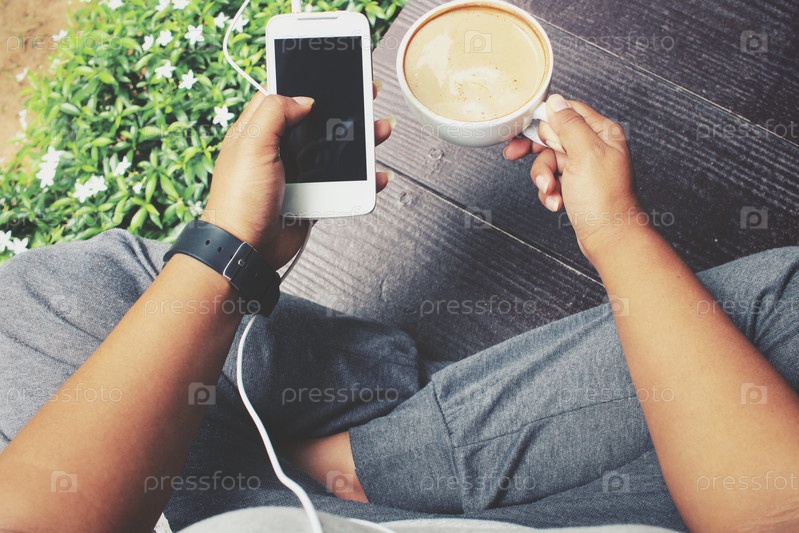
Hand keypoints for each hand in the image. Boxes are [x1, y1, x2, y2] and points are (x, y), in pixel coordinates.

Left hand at [202, 84, 392, 268]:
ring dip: (362, 141)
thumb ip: (275, 112)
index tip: (332, 72)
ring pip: (335, 150)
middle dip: (345, 108)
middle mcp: (279, 148)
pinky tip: (377, 174)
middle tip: (367, 96)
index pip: (285, 95)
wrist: (248, 248)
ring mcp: (298, 172)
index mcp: (259, 129)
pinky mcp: (314, 195)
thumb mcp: (251, 144)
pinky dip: (363, 179)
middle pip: (318, 120)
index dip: (307, 82)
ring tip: (381, 130)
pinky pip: (343, 182)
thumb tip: (304, 100)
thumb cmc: (239, 201)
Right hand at [504, 95, 640, 262]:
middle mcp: (593, 146)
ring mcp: (583, 167)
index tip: (524, 131)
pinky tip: (556, 202)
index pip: (567, 111)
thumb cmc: (603, 199)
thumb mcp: (584, 153)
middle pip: (552, 137)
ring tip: (551, 191)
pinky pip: (552, 180)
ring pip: (548, 161)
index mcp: (601, 132)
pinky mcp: (575, 185)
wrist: (608, 237)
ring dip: (544, 177)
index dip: (545, 121)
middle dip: (540, 155)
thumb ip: (569, 124)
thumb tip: (555, 101)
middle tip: (519, 158)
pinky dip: (550, 192)